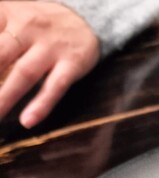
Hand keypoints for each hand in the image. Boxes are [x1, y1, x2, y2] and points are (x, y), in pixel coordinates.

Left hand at [0, 2, 99, 127]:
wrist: (87, 21)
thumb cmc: (42, 23)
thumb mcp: (11, 15)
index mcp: (7, 14)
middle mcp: (27, 28)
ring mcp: (50, 48)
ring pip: (24, 74)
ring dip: (6, 97)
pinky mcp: (71, 65)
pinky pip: (54, 87)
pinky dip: (41, 104)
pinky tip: (28, 120)